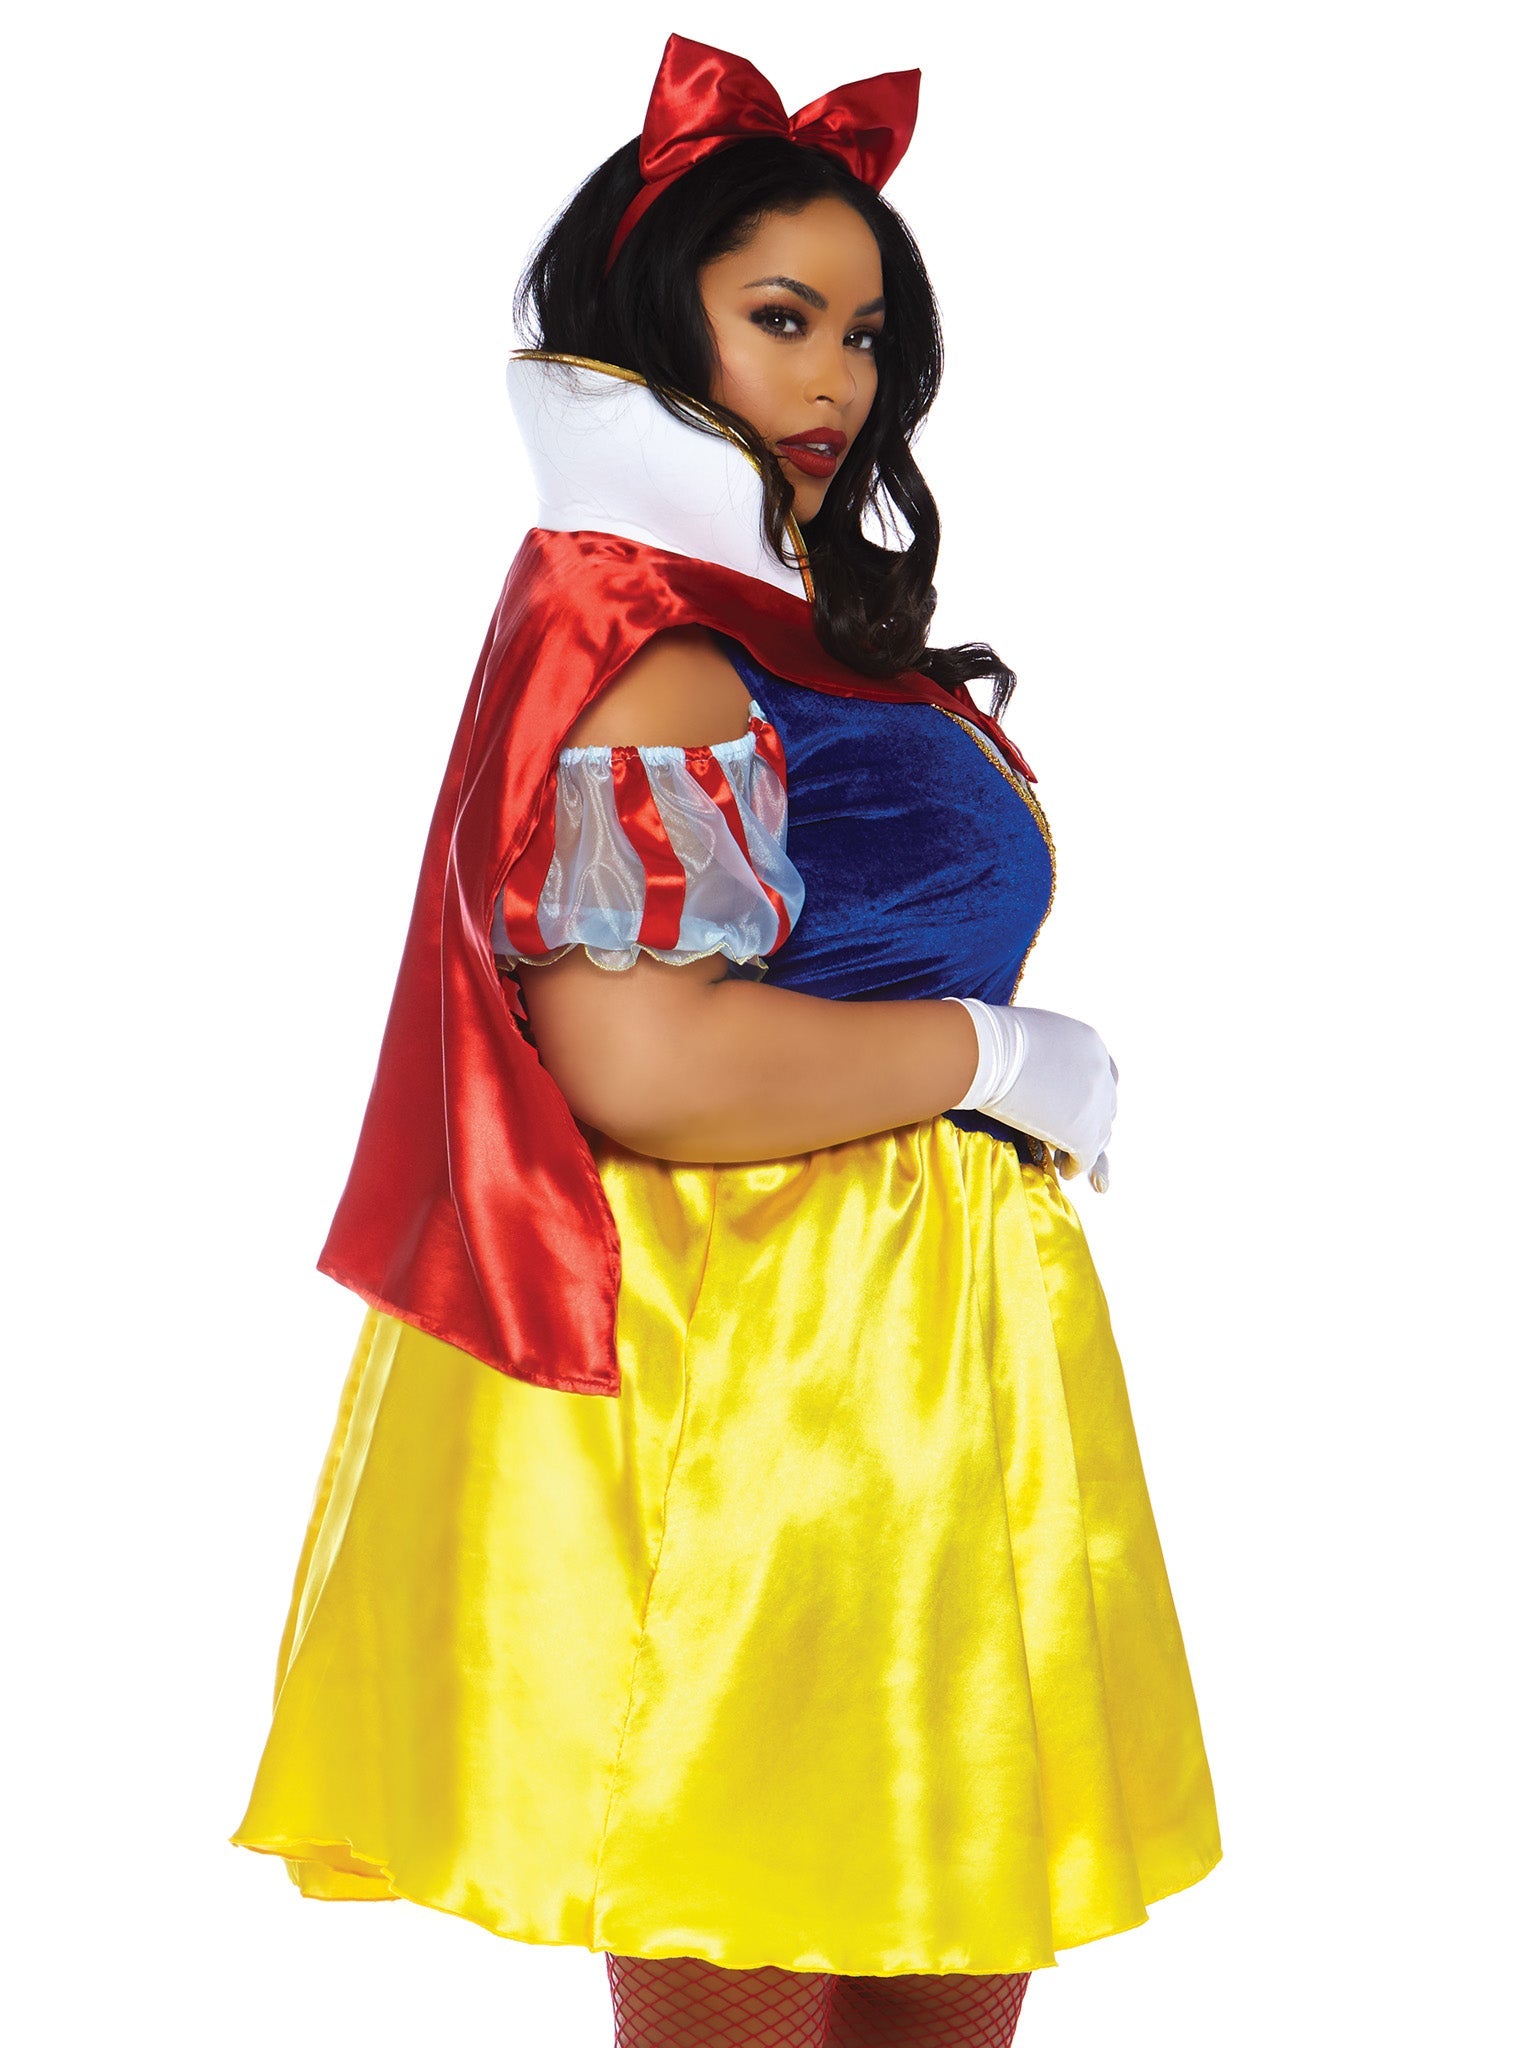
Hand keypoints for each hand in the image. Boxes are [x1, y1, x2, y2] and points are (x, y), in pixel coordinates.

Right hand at [948, 1000, 1117, 1191]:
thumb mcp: (1031, 1037)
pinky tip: (1065, 1171)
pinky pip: (1086, 1157)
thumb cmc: (991, 1039)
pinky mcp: (1083, 1133)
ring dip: (1083, 1147)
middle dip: (1089, 1122)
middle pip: (1105, 1106)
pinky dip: (1076, 1165)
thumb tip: (1030, 1069)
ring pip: (1100, 1134)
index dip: (1087, 1095)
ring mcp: (1096, 1104)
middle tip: (1067, 1136)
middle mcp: (1101, 1072)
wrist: (986, 1053)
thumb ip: (1045, 1055)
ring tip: (1064, 1159)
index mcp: (1089, 1044)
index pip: (1101, 1075)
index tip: (1070, 1107)